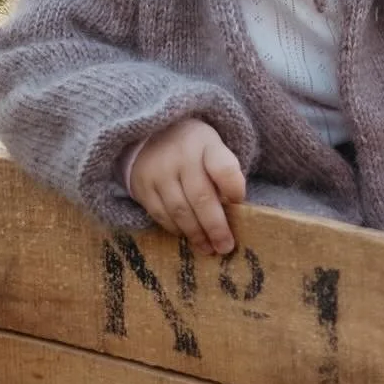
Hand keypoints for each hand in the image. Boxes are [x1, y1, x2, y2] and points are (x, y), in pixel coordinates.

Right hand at [126, 118, 245, 255]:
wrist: (150, 134)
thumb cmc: (193, 148)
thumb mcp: (212, 147)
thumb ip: (224, 173)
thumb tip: (234, 209)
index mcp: (206, 144)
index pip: (223, 166)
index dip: (233, 186)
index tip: (240, 201)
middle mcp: (181, 157)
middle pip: (201, 197)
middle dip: (215, 227)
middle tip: (226, 247)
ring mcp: (159, 172)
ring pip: (180, 211)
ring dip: (196, 234)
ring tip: (209, 248)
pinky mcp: (143, 187)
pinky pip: (161, 215)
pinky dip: (176, 229)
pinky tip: (188, 237)